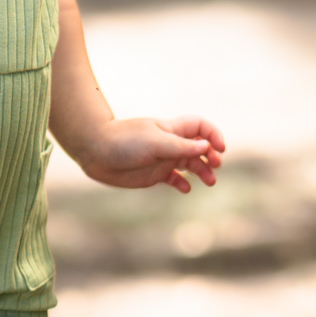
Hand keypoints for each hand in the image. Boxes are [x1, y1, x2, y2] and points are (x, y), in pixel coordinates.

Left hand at [68, 115, 224, 192]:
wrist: (96, 151)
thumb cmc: (125, 141)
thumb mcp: (155, 143)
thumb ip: (181, 147)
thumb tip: (206, 147)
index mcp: (172, 130)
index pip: (200, 127)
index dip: (213, 135)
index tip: (219, 148)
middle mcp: (170, 144)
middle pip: (199, 147)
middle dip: (211, 156)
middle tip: (215, 166)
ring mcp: (163, 159)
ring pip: (190, 164)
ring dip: (202, 171)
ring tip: (209, 182)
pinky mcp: (154, 174)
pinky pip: (174, 179)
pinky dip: (183, 184)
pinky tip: (185, 188)